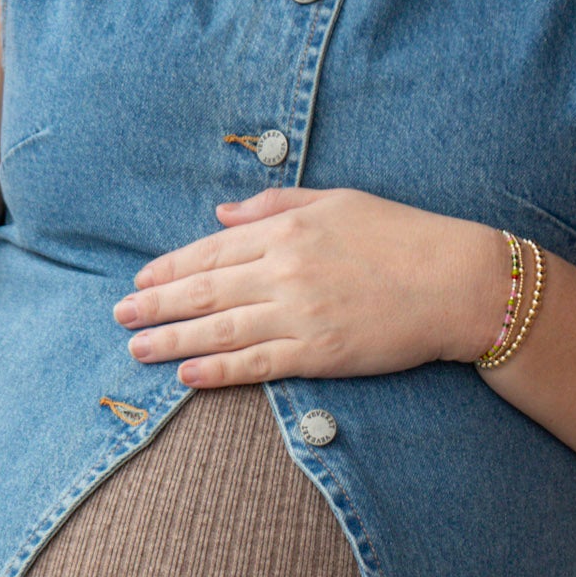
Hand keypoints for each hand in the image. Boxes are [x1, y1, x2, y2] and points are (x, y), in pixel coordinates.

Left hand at [112, 187, 508, 387]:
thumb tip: (222, 214)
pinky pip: (255, 364)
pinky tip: (185, 376)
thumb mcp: (338, 201)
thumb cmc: (403, 236)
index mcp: (288, 229)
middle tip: (119, 315)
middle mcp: (285, 270)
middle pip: (205, 289)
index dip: (171, 267)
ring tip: (137, 347)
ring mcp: (300, 314)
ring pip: (219, 330)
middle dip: (156, 304)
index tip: (142, 279)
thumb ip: (276, 207)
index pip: (213, 248)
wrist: (456, 282)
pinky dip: (216, 371)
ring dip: (172, 340)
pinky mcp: (319, 354)